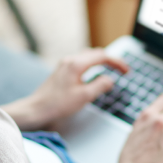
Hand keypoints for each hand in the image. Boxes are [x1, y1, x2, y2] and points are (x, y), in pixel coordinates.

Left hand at [2, 49, 127, 129]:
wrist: (36, 109)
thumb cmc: (58, 104)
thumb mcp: (84, 97)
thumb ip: (100, 85)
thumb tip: (110, 79)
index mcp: (77, 64)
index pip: (102, 57)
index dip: (117, 63)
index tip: (127, 71)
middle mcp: (70, 60)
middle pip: (96, 53)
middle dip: (111, 60)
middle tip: (122, 70)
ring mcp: (65, 64)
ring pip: (88, 56)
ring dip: (101, 61)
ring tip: (111, 69)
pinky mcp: (62, 70)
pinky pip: (81, 61)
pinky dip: (92, 64)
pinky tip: (94, 73)